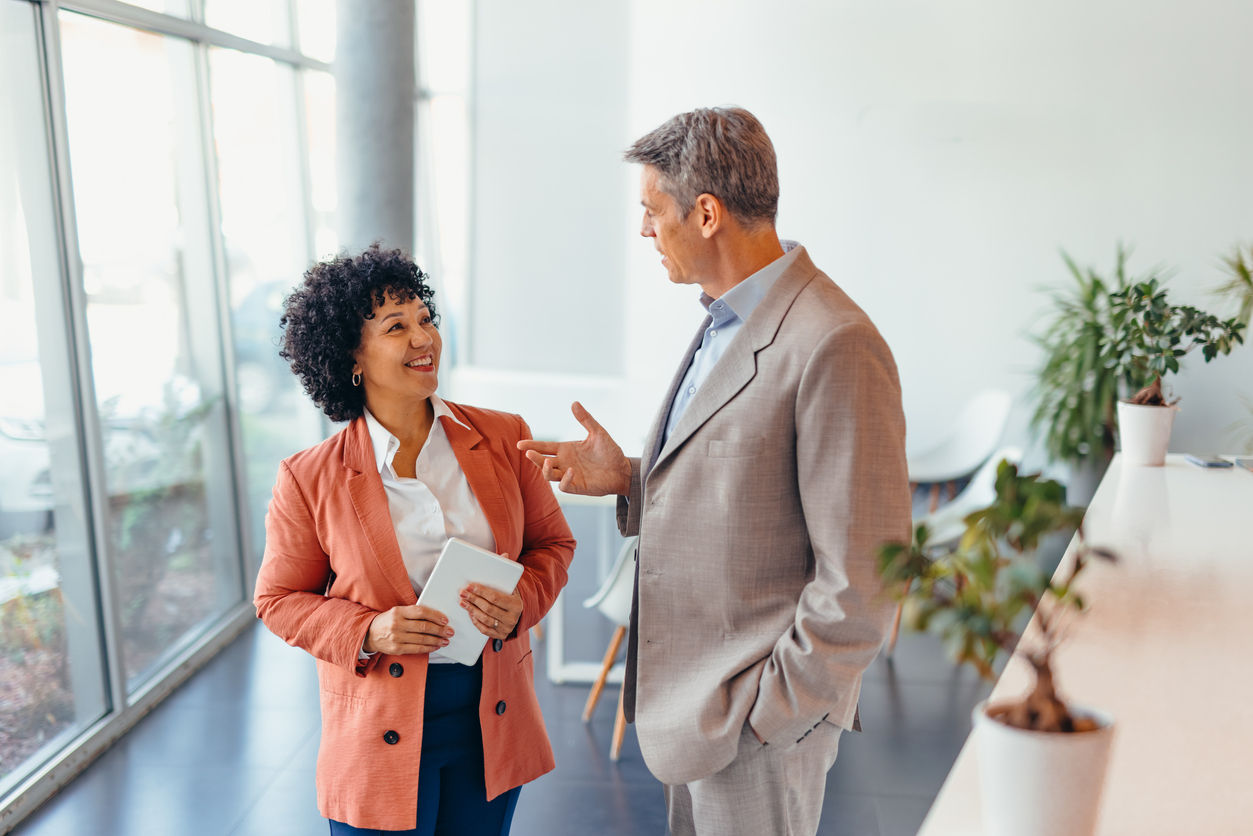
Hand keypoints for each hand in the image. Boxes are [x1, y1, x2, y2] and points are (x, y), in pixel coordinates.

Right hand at [364, 604, 452, 654]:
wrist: (370, 634)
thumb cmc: (388, 621)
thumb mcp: (398, 612)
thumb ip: (413, 613)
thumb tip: (434, 617)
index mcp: (398, 612)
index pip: (421, 612)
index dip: (435, 616)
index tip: (445, 620)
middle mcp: (397, 624)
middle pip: (423, 627)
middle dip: (439, 630)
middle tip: (449, 631)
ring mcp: (397, 637)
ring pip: (422, 639)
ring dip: (436, 640)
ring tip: (445, 640)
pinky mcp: (397, 649)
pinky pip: (416, 649)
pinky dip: (428, 648)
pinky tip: (435, 646)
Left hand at [460, 574, 523, 639]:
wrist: (519, 614)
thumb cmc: (511, 599)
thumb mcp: (510, 591)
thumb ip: (499, 586)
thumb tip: (479, 582)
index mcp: (516, 605)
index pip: (495, 598)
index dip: (481, 591)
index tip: (470, 586)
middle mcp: (512, 618)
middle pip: (488, 608)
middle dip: (473, 599)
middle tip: (463, 593)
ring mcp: (506, 628)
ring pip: (485, 619)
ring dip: (471, 609)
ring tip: (463, 602)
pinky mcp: (500, 635)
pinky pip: (484, 629)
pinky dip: (475, 621)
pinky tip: (470, 613)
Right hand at [516, 401, 630, 495]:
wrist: (623, 469)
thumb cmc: (610, 452)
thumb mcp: (598, 433)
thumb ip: (585, 419)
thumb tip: (574, 403)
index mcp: (566, 449)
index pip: (544, 446)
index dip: (532, 445)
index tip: (519, 444)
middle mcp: (565, 463)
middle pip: (542, 461)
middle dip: (534, 457)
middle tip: (527, 452)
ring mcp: (569, 476)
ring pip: (549, 475)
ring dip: (544, 469)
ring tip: (546, 460)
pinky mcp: (578, 487)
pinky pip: (564, 486)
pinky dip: (565, 479)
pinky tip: (571, 471)